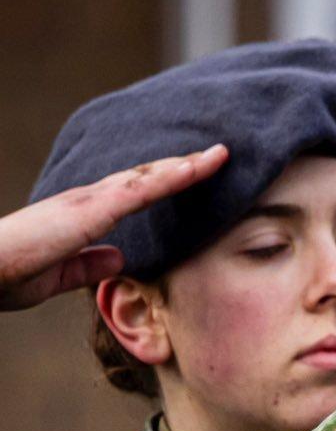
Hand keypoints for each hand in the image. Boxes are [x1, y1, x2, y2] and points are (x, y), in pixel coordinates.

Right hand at [0, 145, 228, 311]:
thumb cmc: (7, 275)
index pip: (133, 194)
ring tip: (219, 155)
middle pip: (145, 178)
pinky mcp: (90, 211)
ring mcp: (89, 201)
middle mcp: (87, 200)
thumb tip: (121, 259)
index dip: (165, 182)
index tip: (195, 174)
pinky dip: (172, 177)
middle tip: (218, 155)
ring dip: (186, 165)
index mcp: (82, 215)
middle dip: (182, 166)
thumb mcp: (60, 275)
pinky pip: (140, 189)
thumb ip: (89, 266)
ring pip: (148, 177)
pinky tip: (197, 169)